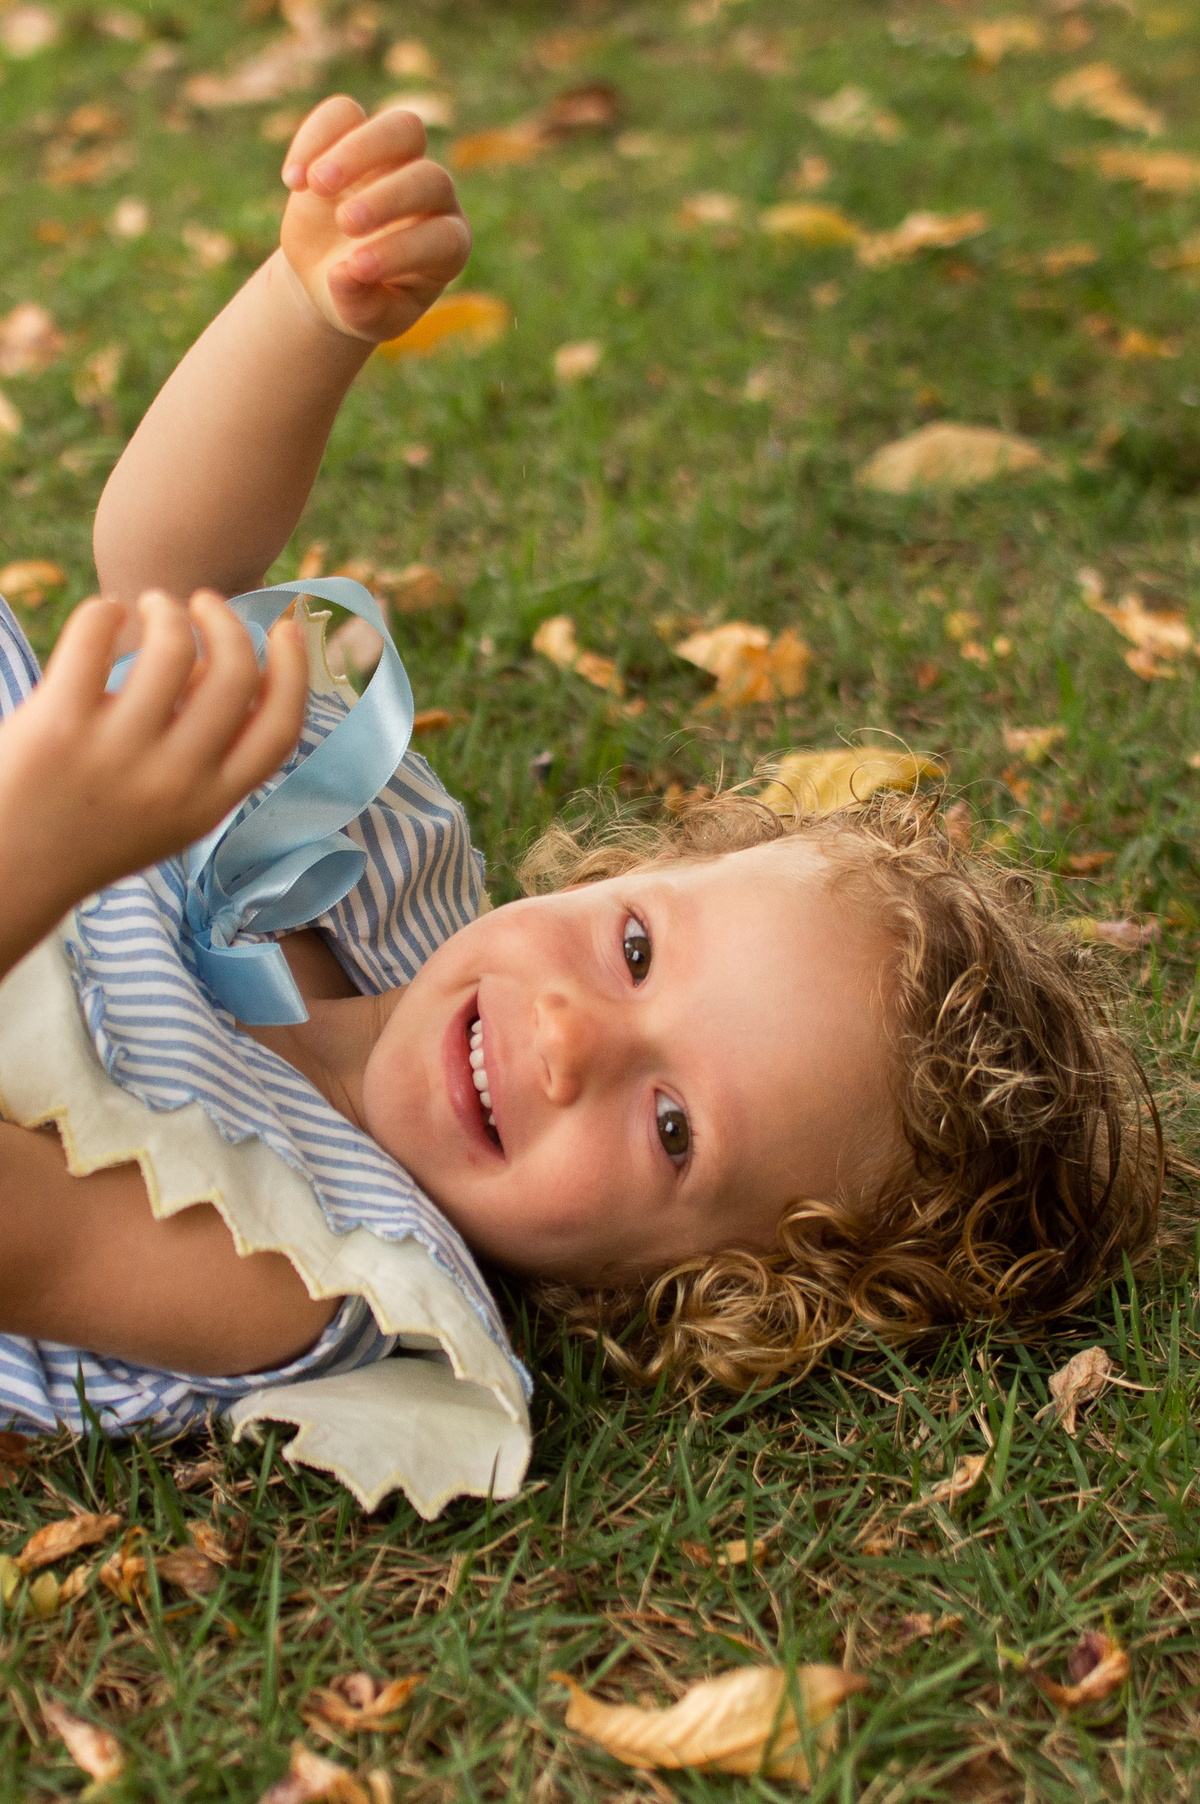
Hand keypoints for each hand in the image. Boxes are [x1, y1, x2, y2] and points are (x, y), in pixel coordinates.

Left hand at [0, 591, 307, 973]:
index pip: (279, 728)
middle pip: (234, 674)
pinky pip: (95, 636)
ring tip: (149, 606)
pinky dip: (104, 611)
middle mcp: (173, 779)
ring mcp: (116, 752)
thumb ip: (209, 756)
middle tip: (202, 603)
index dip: (294, 670)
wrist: (15, 871)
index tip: (286, 629)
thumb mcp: (174, 815)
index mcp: (210, 803)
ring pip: (172, 645)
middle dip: (226, 621)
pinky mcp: (57, 723)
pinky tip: (104, 617)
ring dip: (166, 609)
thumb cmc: (98, 832)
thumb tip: (223, 661)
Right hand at [279, 95, 471, 343]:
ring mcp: (398, 161)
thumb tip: (345, 273)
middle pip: (428, 177)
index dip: (403, 249)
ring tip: (316, 186)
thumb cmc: (360, 302)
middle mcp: (433, 198)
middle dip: (388, 198)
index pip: (441, 237)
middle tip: (346, 224)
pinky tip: (294, 181)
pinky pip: (345, 114)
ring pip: (402, 128)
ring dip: (359, 150)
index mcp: (447, 246)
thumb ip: (361, 306)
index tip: (357, 267)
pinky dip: (316, 136)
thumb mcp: (363, 319)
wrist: (331, 274)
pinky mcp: (356, 136)